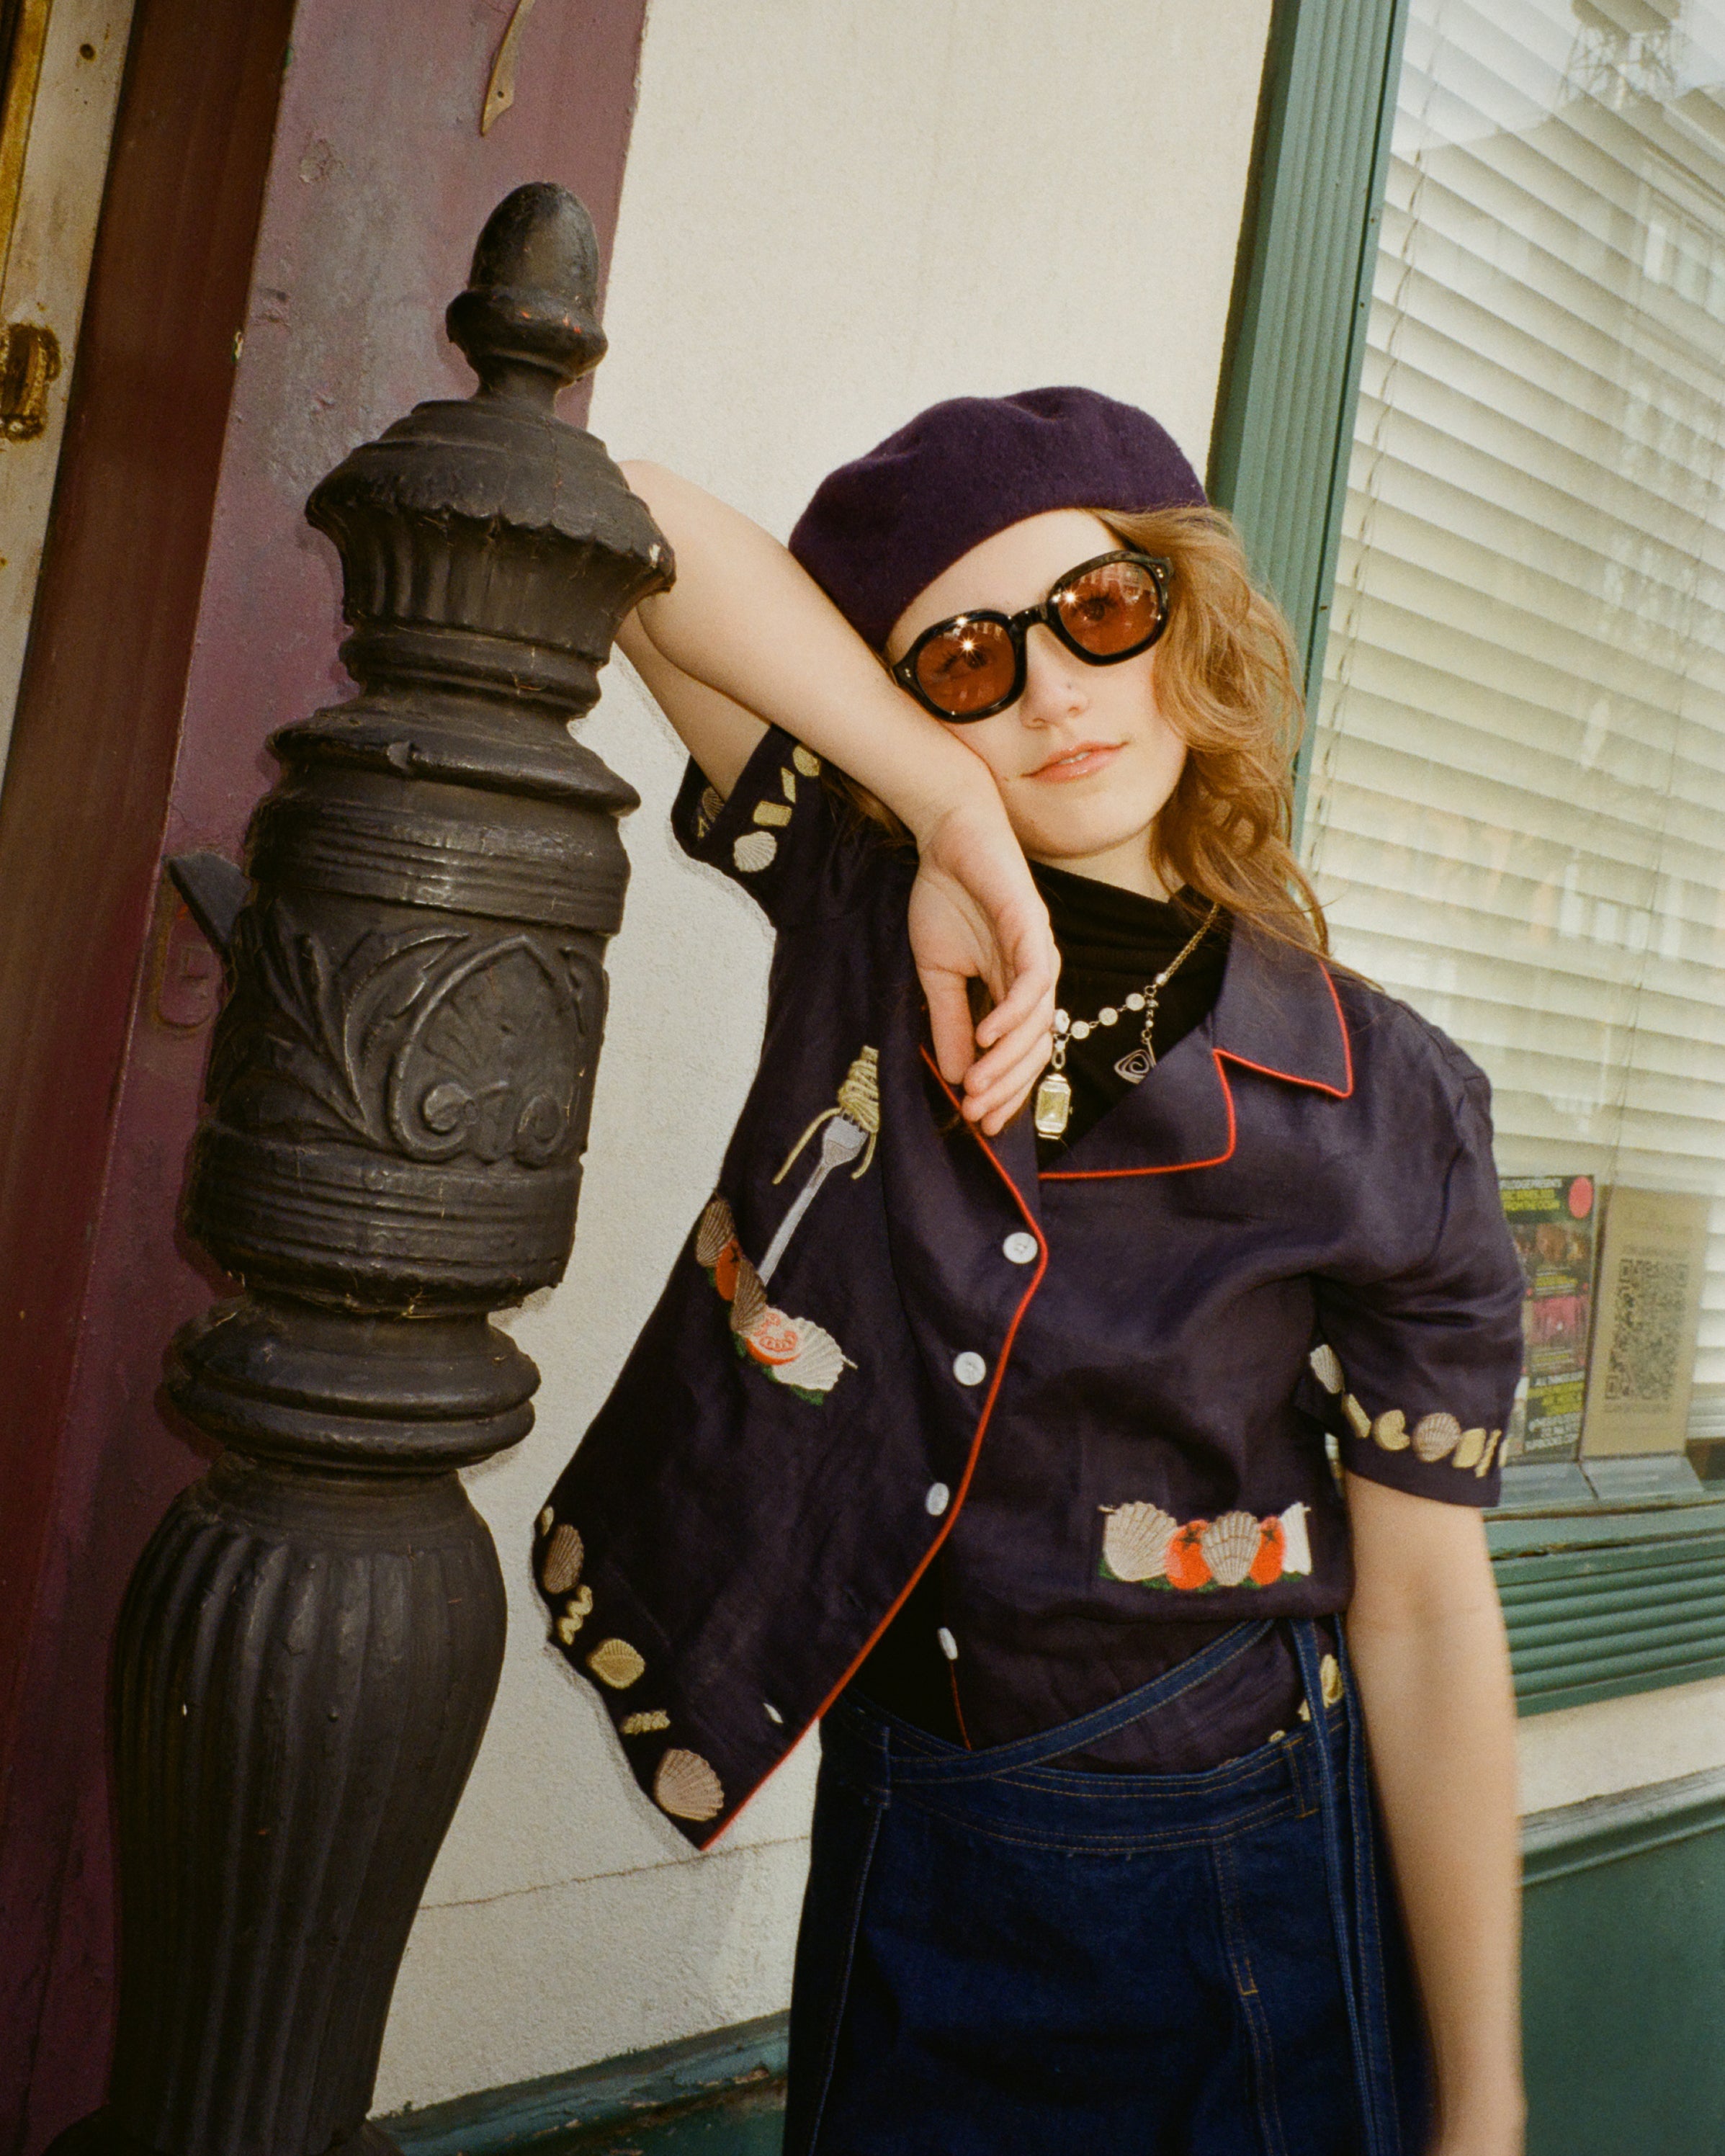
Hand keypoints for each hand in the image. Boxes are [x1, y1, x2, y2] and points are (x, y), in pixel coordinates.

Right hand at [907, 793, 1057, 1134]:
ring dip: (1006, 1062)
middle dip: (1006, 1088)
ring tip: (973, 1088)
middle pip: (1033, 1048)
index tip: (979, 1123)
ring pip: (1036, 1024)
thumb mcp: (937, 973)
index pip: (1019, 1053)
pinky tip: (984, 1039)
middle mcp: (1036, 977)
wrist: (947, 836)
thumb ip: (948, 1021)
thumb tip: (952, 1076)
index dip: (1003, 1090)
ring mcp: (1039, 953)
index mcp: (1015, 989)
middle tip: (976, 1116)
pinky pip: (1032, 982)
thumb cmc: (947, 897)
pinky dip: (1011, 1015)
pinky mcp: (1033, 929)